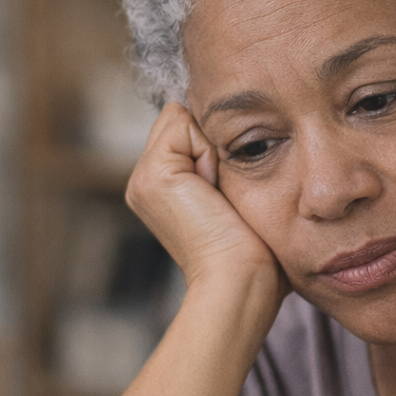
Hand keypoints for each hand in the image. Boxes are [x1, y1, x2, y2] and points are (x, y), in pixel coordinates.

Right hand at [127, 102, 288, 299]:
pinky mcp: (152, 174)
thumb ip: (218, 162)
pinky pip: (183, 122)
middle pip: (182, 118)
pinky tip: (210, 189)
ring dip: (210, 148)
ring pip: (181, 116)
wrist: (240, 279)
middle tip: (219, 194)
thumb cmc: (252, 251)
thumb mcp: (233, 196)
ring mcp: (143, 177)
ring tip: (215, 193)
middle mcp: (145, 181)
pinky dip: (207, 151)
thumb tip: (228, 128)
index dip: (214, 147)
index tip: (224, 195)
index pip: (186, 128)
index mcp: (162, 187)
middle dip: (210, 144)